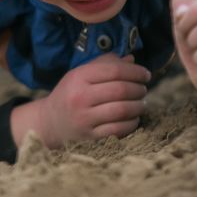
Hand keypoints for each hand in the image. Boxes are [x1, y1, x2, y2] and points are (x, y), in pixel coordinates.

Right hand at [11, 53, 149, 148]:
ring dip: (139, 106)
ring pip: (122, 110)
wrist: (50, 123)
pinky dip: (132, 122)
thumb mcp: (80, 74)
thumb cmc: (70, 94)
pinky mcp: (90, 137)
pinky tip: (133, 117)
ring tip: (142, 103)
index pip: (114, 70)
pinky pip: (119, 129)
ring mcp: (84, 119)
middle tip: (144, 89)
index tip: (146, 74)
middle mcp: (80, 97)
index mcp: (78, 77)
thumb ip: (105, 64)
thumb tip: (131, 59)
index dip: (135, 71)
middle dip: (139, 89)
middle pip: (121, 90)